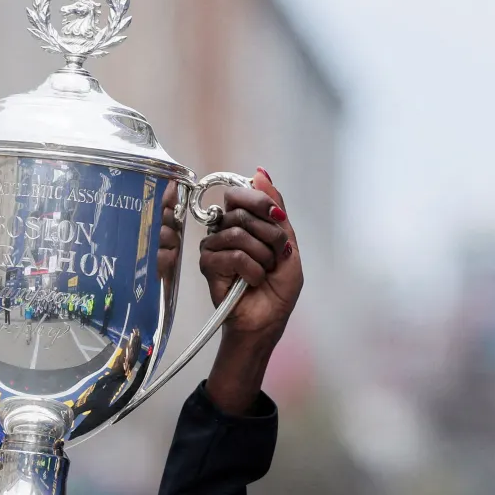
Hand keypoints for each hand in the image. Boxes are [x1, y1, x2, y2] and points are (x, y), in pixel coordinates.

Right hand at [199, 170, 300, 415]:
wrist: (267, 322)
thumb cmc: (277, 288)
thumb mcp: (287, 244)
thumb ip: (274, 209)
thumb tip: (259, 173)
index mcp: (243, 221)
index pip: (240, 192)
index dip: (259, 201)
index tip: (277, 218)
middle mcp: (225, 230)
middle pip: (241, 212)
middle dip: (269, 235)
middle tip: (276, 257)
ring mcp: (214, 247)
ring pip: (237, 232)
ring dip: (262, 256)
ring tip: (264, 273)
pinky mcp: (208, 266)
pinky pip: (231, 255)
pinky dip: (250, 270)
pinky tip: (251, 283)